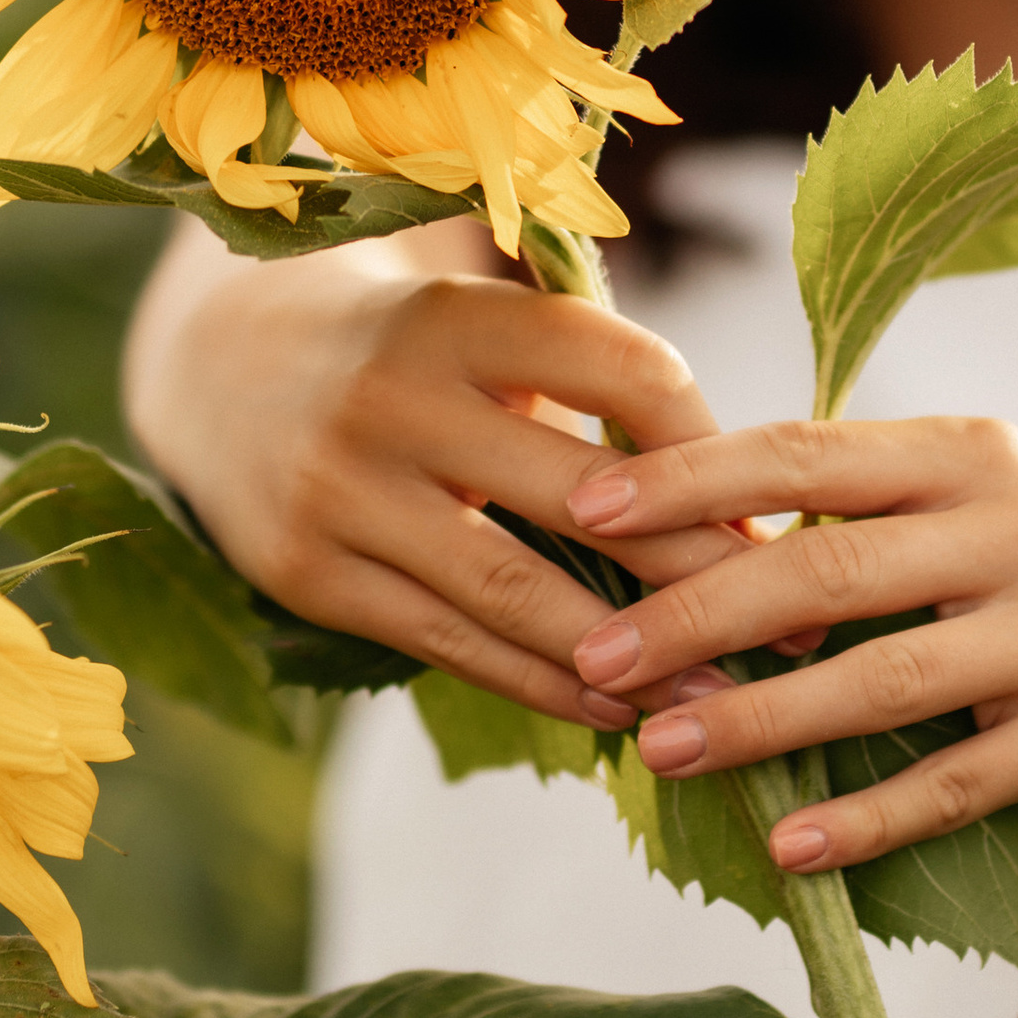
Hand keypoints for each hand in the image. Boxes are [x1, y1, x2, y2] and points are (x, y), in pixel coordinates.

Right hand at [125, 238, 747, 727]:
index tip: (771, 501)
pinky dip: (544, 684)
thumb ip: (593, 376)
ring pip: (515, 591)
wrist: (221, 368)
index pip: (619, 367)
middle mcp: (390, 396)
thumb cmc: (412, 346)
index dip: (708, 439)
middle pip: (579, 492)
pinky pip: (451, 645)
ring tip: (726, 694)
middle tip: (796, 616)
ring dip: (633, 653)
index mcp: (455, 311)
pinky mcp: (309, 575)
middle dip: (699, 565)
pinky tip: (620, 706)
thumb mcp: (483, 314)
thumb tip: (748, 497)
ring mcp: (340, 491)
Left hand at [563, 413, 1017, 872]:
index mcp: (971, 452)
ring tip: (662, 748)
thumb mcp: (956, 519)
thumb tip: (654, 547)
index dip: (691, 481)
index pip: (806, 450)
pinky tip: (787, 845)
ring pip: (886, 679)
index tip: (586, 512)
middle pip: (833, 566)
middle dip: (699, 614)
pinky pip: (956, 784)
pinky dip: (866, 819)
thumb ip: (842, 520)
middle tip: (598, 659)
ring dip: (762, 721)